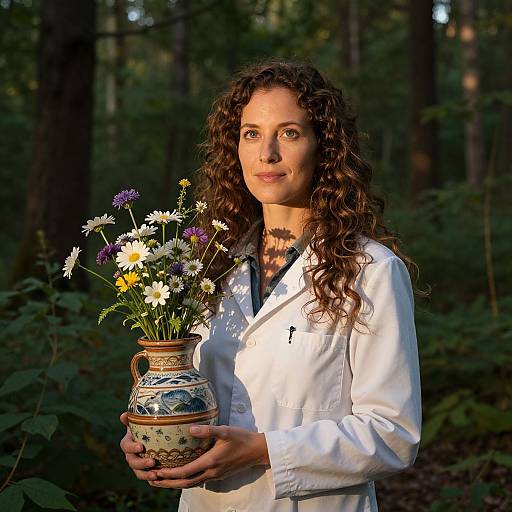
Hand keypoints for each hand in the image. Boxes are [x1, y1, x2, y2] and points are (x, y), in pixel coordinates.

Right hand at [119, 412, 158, 481]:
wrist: (152, 438)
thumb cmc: (146, 428)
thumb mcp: (140, 422)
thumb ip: (132, 419)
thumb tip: (123, 415)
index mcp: (128, 443)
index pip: (126, 446)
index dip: (132, 447)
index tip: (141, 446)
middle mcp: (131, 455)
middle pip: (132, 462)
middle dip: (141, 463)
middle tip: (152, 462)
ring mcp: (138, 465)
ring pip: (139, 473)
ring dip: (146, 474)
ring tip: (156, 474)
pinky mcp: (145, 471)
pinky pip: (147, 477)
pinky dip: (151, 479)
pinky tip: (159, 479)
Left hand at [149, 424, 269, 488]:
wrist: (258, 451)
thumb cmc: (242, 438)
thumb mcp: (226, 431)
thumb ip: (208, 430)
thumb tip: (190, 428)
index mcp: (211, 462)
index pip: (186, 472)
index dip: (170, 474)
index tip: (156, 471)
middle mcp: (211, 472)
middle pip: (185, 483)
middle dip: (168, 482)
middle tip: (152, 479)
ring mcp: (215, 476)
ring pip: (191, 484)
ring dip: (175, 483)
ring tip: (161, 479)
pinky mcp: (218, 475)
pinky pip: (198, 481)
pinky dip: (186, 480)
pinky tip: (180, 475)